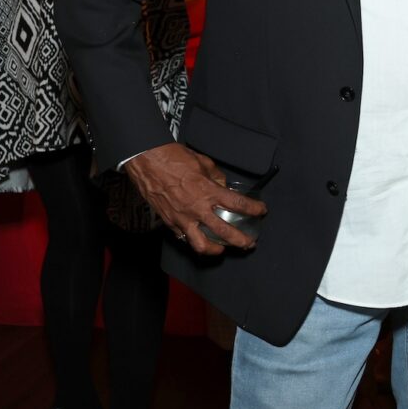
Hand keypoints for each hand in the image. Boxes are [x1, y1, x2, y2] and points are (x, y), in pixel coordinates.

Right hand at [124, 143, 267, 255]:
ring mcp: (182, 218)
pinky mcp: (169, 222)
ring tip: (222, 250)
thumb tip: (222, 185)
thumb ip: (216, 177)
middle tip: (249, 243)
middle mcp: (198, 208)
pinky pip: (184, 237)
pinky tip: (199, 239)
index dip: (253, 209)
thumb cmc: (174, 158)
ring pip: (201, 244)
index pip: (238, 204)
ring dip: (214, 250)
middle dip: (240, 240)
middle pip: (225, 232)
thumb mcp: (204, 163)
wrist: (147, 161)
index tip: (261, 211)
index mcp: (209, 191)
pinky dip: (192, 240)